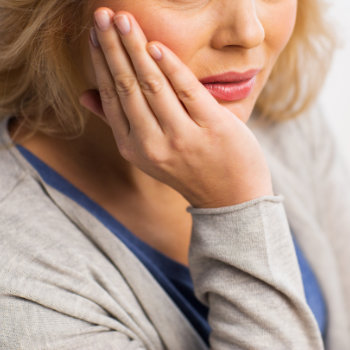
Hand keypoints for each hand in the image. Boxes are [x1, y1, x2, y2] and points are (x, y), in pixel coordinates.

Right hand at [79, 8, 272, 207]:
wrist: (229, 198)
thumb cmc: (189, 169)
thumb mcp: (149, 153)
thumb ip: (120, 123)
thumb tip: (84, 95)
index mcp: (134, 148)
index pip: (112, 98)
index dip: (101, 63)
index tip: (96, 34)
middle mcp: (153, 144)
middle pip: (127, 87)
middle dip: (113, 47)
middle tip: (102, 14)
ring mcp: (183, 138)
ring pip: (152, 85)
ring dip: (135, 48)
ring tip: (123, 18)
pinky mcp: (212, 128)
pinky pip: (186, 90)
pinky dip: (170, 65)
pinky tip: (155, 44)